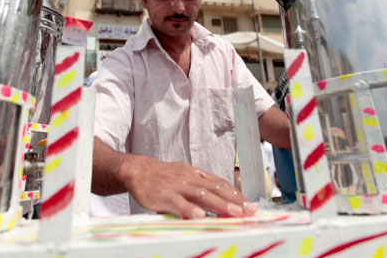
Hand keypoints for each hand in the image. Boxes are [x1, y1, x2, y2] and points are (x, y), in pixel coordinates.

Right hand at [122, 155, 256, 218]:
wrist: (137, 170)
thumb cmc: (162, 177)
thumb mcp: (184, 175)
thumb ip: (200, 185)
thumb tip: (221, 196)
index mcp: (195, 174)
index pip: (220, 183)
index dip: (236, 194)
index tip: (249, 205)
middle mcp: (189, 178)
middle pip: (215, 189)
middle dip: (234, 200)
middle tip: (249, 211)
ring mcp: (177, 186)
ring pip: (201, 195)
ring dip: (220, 204)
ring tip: (234, 213)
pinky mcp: (164, 195)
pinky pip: (178, 203)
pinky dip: (189, 209)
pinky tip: (200, 216)